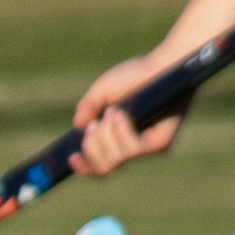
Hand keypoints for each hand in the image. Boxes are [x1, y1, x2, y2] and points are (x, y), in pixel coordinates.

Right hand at [70, 52, 184, 170]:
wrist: (161, 65)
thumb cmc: (135, 75)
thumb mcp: (103, 90)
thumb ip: (88, 107)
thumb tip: (78, 126)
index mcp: (117, 141)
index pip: (100, 168)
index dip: (84, 169)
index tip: (72, 158)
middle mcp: (133, 149)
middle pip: (103, 169)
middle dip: (91, 147)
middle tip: (93, 125)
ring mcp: (147, 149)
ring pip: (115, 160)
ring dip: (106, 135)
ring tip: (113, 111)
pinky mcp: (160, 143)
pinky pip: (132, 150)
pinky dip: (121, 133)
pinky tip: (120, 115)